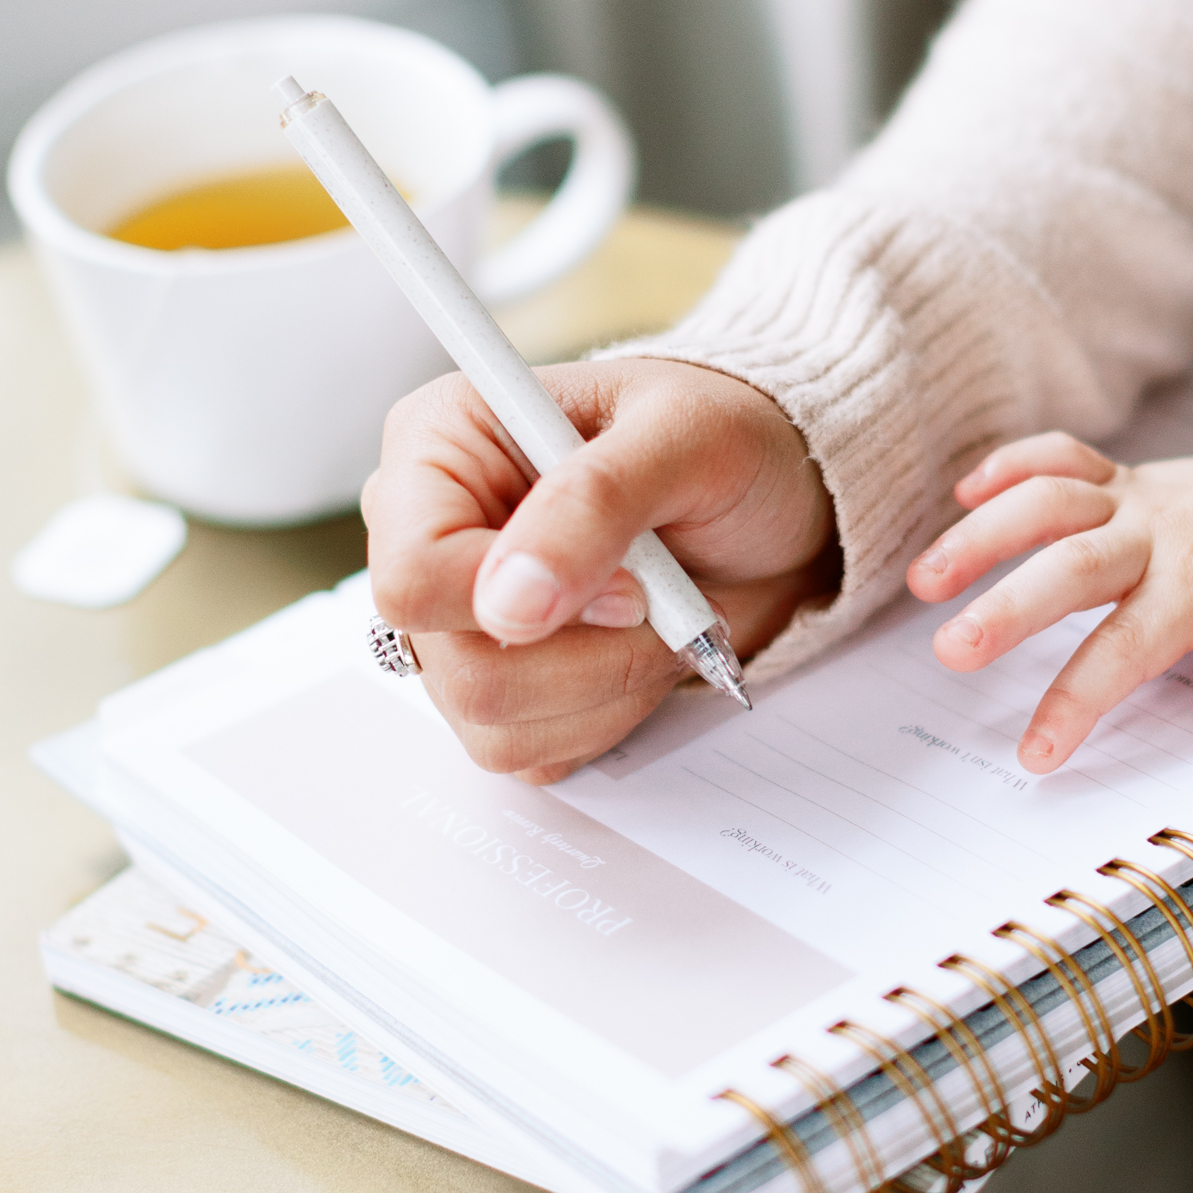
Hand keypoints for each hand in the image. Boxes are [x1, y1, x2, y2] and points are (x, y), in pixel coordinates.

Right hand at [364, 359, 837, 782]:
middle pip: (455, 666)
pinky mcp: (505, 684)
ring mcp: (461, 621)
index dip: (517, 600)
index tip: (628, 588)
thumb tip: (508, 600)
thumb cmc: (728, 439)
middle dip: (586, 654)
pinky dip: (612, 714)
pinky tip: (644, 650)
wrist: (779, 504)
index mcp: (440, 448)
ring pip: (493, 724)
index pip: (413, 575)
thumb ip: (592, 504)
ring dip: (610, 685)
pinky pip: (532, 753)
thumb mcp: (685, 440)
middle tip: (661, 602)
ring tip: (665, 617)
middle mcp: (433, 538)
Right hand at [905, 402, 1192, 771]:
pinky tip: (964, 491)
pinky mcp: (1123, 480)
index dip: (1077, 698)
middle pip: (1068, 564)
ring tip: (924, 581)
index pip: (1128, 645)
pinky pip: (1061, 455)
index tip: (1036, 751)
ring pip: (1047, 502)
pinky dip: (1011, 463)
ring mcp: (1135, 499)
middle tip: (950, 650)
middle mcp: (1158, 532)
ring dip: (982, 534)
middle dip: (1005, 606)